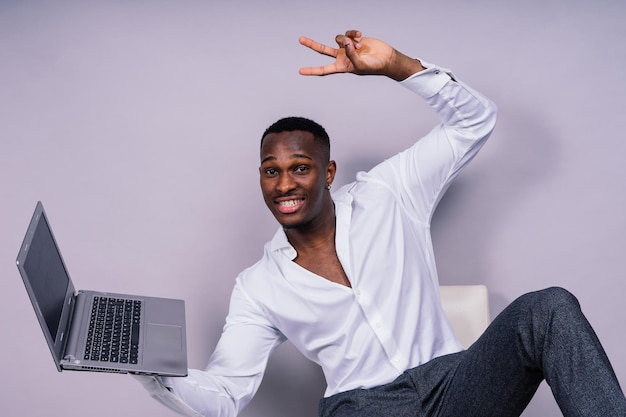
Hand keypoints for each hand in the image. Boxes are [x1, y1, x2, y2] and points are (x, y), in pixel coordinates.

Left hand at [298, 30, 423, 80]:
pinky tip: (360, 36)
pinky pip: (348, 33)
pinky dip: (353, 34)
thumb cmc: (373, 66)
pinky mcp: (353, 39)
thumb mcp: (360, 64)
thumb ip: (351, 54)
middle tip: (300, 39)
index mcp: (341, 67)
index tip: (300, 71)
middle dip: (312, 44)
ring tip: (359, 46)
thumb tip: (344, 42)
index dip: (312, 70)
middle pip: (323, 50)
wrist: (385, 57)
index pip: (323, 70)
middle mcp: (341, 57)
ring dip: (348, 40)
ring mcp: (346, 47)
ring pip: (339, 38)